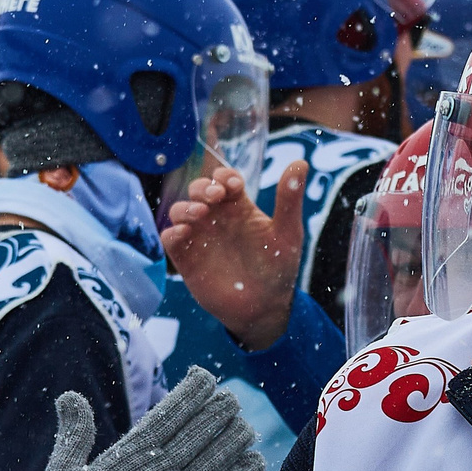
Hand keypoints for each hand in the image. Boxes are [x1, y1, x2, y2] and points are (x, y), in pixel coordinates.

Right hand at [32, 370, 264, 470]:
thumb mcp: (63, 469)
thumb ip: (73, 432)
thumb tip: (68, 396)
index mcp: (130, 454)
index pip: (171, 412)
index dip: (193, 392)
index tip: (206, 378)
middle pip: (200, 431)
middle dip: (220, 410)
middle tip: (232, 399)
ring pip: (215, 459)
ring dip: (235, 439)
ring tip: (246, 426)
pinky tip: (256, 462)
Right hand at [159, 160, 307, 348]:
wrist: (265, 308)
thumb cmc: (278, 269)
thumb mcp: (287, 233)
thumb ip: (290, 199)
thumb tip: (301, 162)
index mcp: (239, 207)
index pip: (225, 180)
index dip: (225, 176)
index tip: (234, 185)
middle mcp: (216, 218)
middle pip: (199, 190)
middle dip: (204, 187)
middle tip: (216, 196)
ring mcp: (200, 237)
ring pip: (179, 210)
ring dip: (186, 207)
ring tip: (201, 213)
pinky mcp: (187, 258)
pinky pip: (170, 239)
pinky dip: (172, 232)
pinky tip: (183, 233)